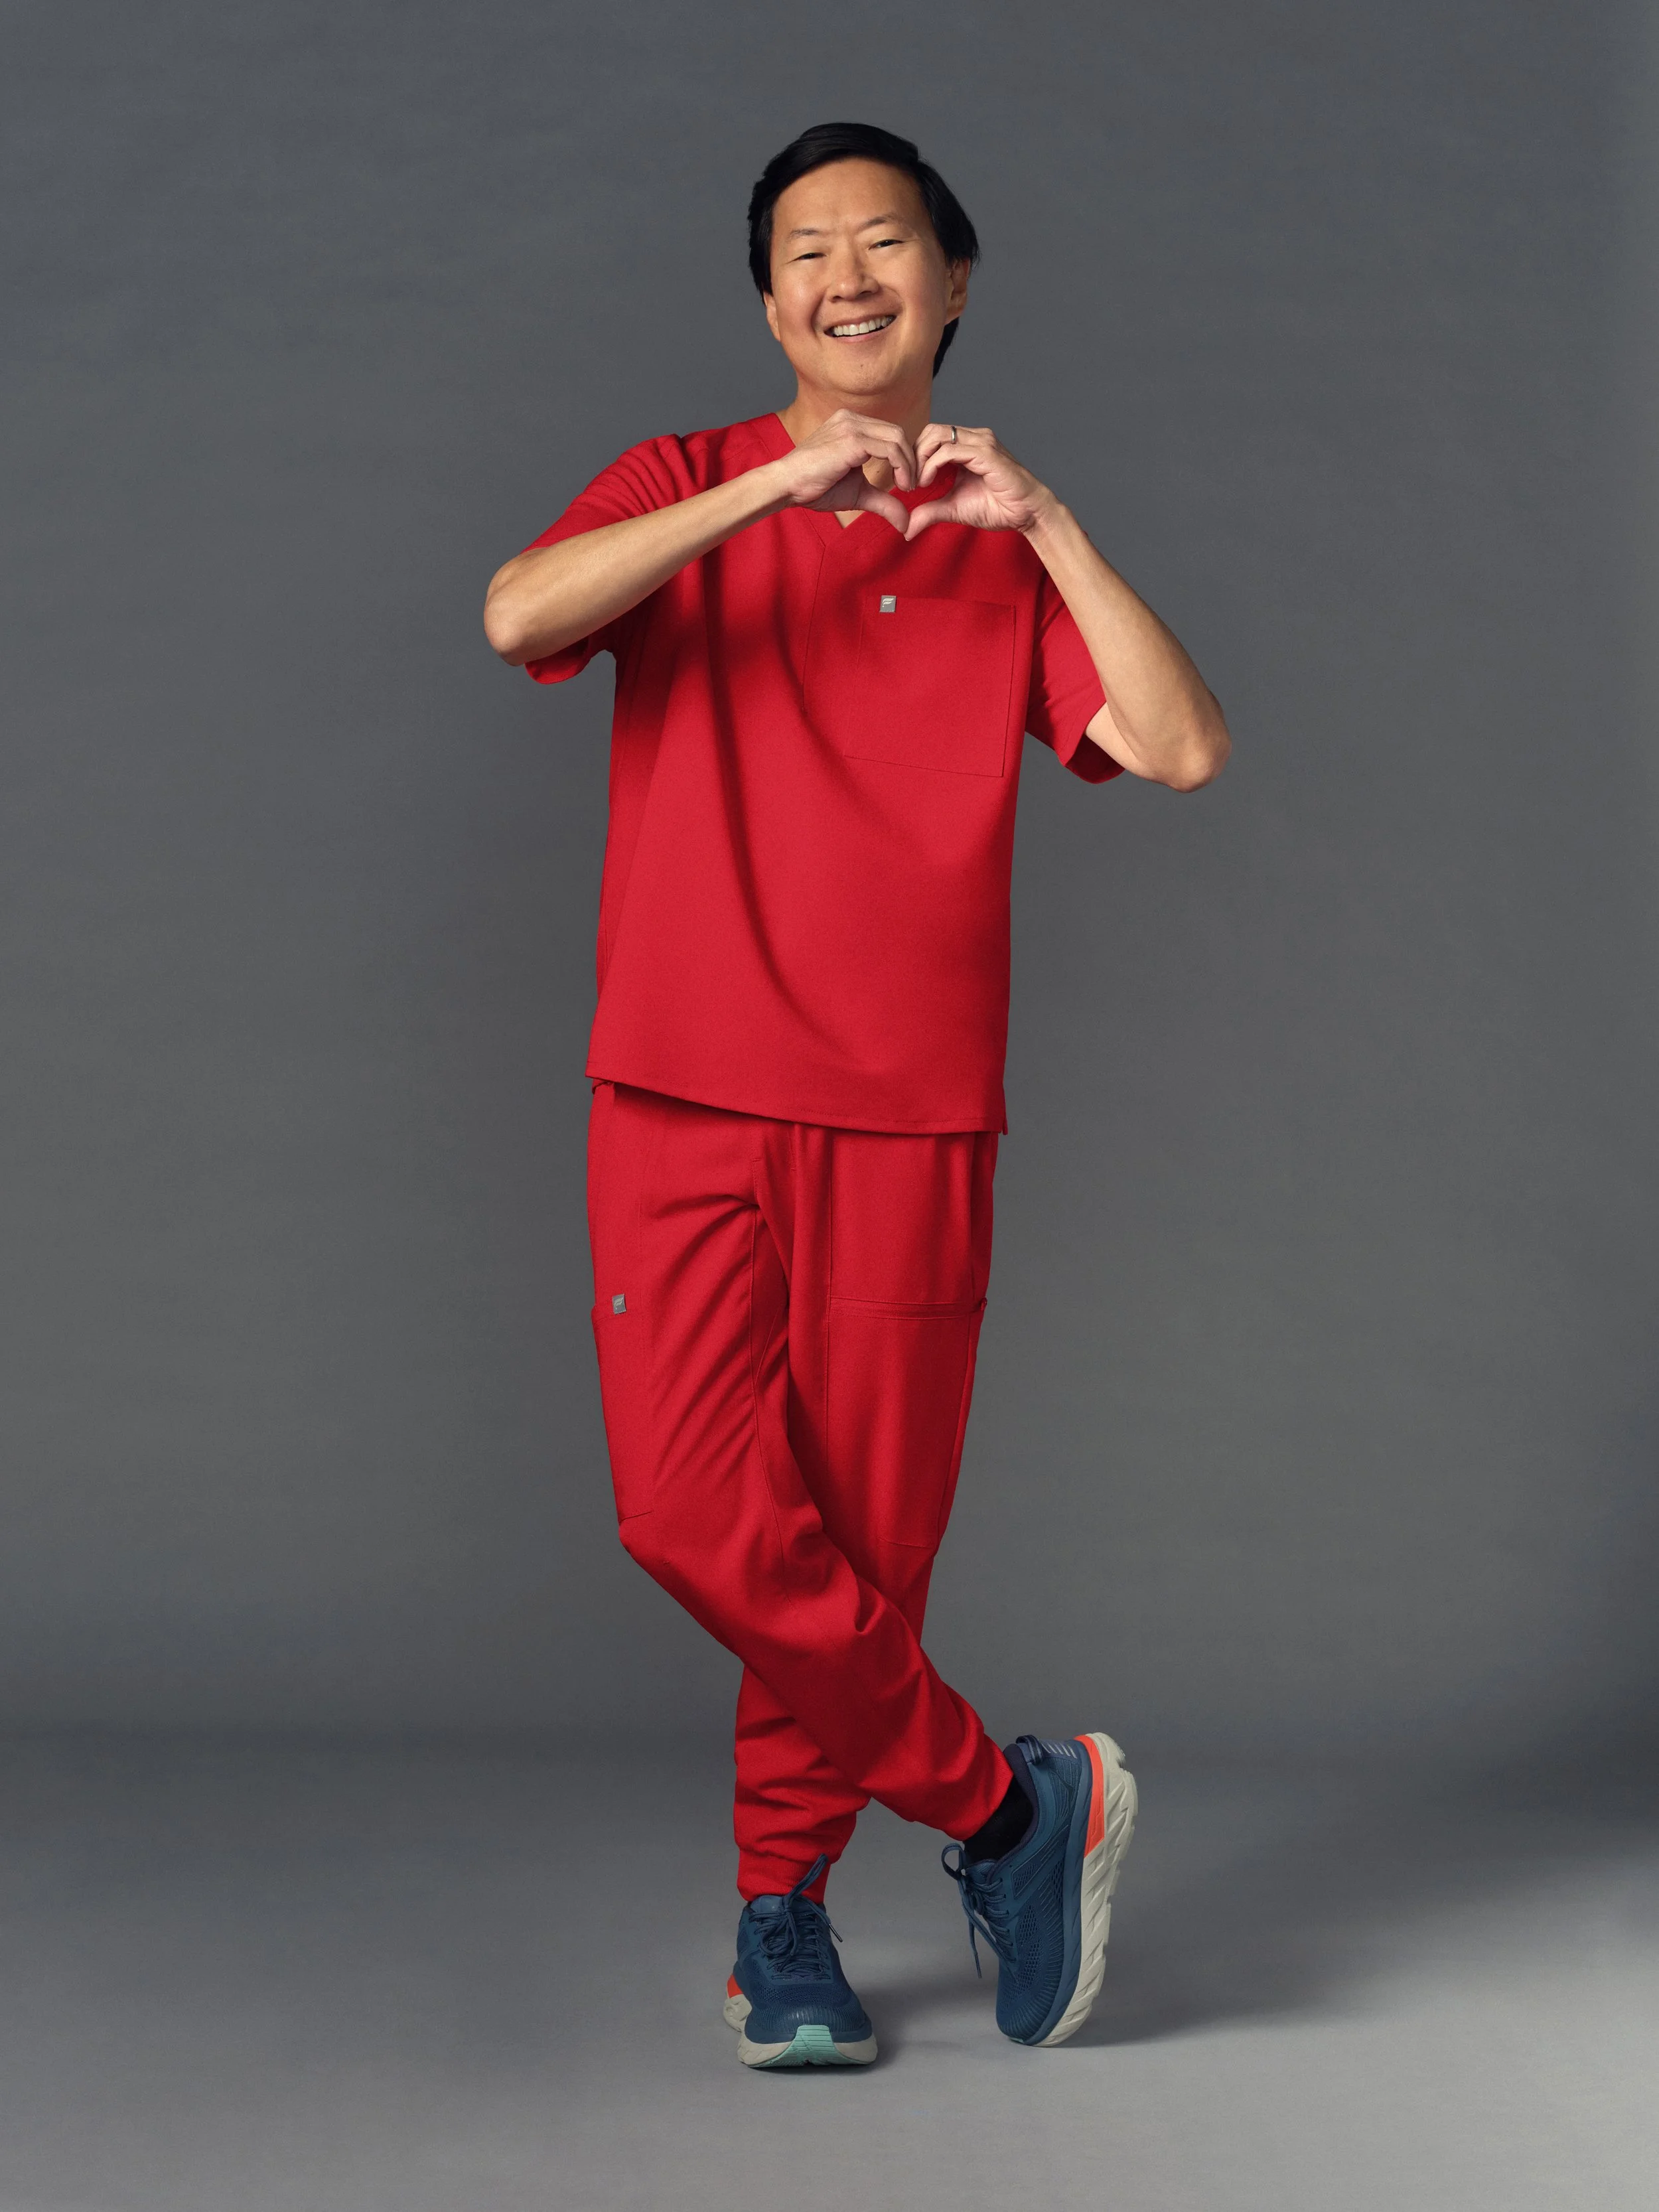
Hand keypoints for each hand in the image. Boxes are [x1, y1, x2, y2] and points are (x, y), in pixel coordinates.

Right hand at [769, 409, 916, 533]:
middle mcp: (853, 419)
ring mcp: (852, 426)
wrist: (787, 486)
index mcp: (852, 425)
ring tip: (907, 487)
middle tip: (912, 486)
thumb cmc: (815, 487)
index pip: (891, 434)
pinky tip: (900, 486)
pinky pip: (890, 449)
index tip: (907, 482)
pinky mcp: (852, 439)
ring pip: (898, 438)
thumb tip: (905, 524)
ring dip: (909, 465)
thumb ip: (883, 502)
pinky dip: (902, 467)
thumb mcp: (858, 494)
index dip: (905, 457)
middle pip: (898, 433)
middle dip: (911, 460)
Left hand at [904, 424, 1055, 539]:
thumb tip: (906, 528)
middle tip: (910, 481)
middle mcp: (973, 438)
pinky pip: (949, 451)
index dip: (915, 457)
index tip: (910, 483)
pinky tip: (929, 482)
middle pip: (931, 430)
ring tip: (919, 483)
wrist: (1026, 514)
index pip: (931, 437)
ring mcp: (980, 442)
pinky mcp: (985, 453)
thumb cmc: (997, 508)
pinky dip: (932, 465)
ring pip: (938, 435)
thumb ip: (930, 512)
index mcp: (966, 446)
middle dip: (914, 454)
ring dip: (921, 458)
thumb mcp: (953, 509)